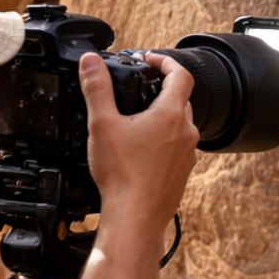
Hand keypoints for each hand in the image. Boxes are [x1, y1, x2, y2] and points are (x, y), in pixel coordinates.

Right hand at [78, 51, 198, 249]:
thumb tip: (91, 61)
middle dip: (161, 89)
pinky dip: (163, 140)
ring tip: (137, 119)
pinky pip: (177, 147)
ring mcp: (188, 154)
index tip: (149, 60)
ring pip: (180, 124)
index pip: (180, 74)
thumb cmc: (122, 176)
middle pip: (181, 99)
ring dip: (163, 116)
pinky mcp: (182, 172)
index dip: (165, 61)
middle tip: (139, 87)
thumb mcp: (102, 124)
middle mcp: (186, 132)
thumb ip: (97, 89)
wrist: (135, 219)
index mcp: (171, 114)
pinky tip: (142, 150)